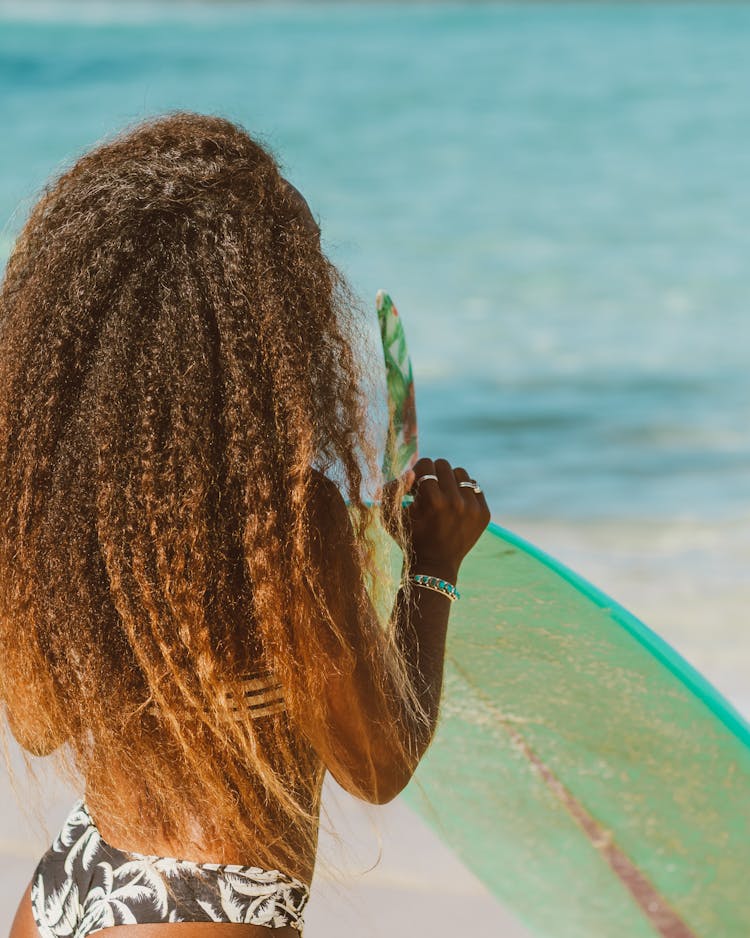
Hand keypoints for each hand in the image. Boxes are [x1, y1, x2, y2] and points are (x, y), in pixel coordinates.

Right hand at [380, 457, 490, 572]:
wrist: (434, 566)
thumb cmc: (409, 538)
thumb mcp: (390, 516)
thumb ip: (391, 490)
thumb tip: (410, 472)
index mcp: (433, 500)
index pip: (426, 464)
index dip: (417, 473)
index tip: (415, 487)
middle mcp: (455, 502)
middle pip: (444, 465)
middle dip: (433, 474)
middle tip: (428, 490)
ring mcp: (473, 508)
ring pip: (461, 473)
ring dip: (449, 481)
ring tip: (442, 496)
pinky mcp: (484, 513)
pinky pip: (474, 486)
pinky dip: (463, 492)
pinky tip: (454, 505)